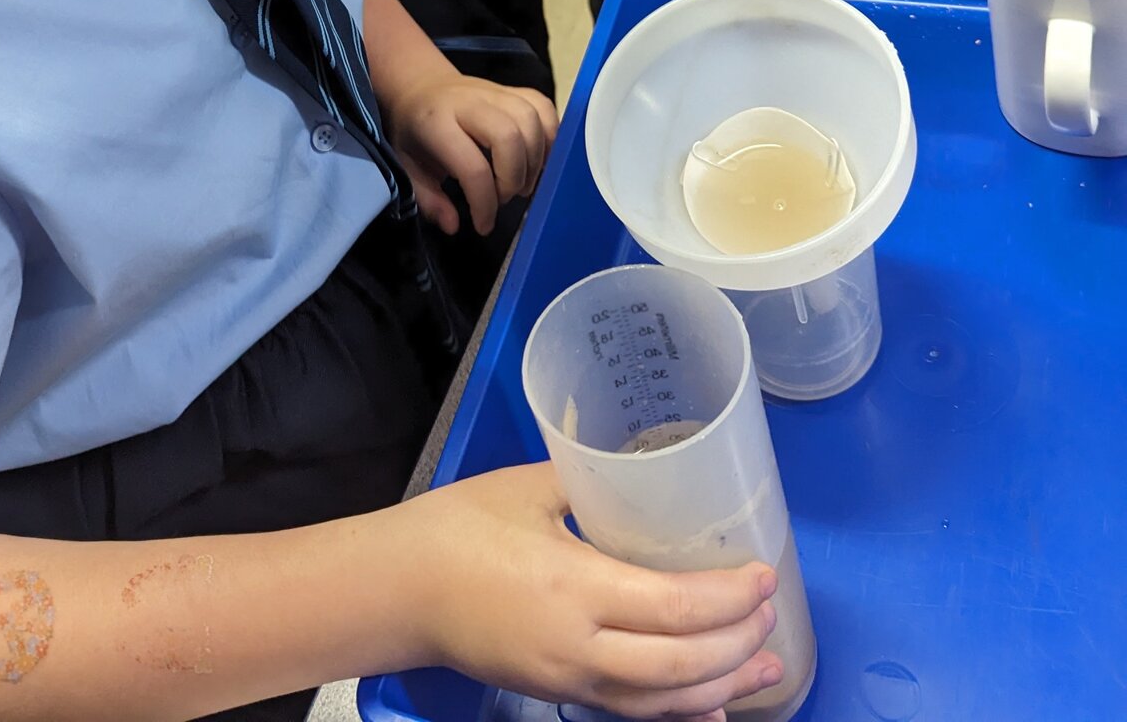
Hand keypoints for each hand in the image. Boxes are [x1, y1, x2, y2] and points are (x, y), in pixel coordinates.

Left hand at [387, 67, 557, 235]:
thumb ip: (429, 199)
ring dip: (535, 161)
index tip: (483, 225)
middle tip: (504, 198)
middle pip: (509, 137)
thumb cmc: (414, 132)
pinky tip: (538, 159)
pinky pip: (543, 106)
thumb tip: (454, 226)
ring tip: (521, 183)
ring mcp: (495, 91)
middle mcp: (469, 102)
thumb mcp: (407, 168)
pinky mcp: (513, 89)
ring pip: (531, 120)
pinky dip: (550, 136)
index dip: (485, 204)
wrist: (420, 86)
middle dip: (514, 179)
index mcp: (437, 123)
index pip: (473, 167)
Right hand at [401, 465, 782, 719]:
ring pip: (662, 701)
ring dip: (722, 688)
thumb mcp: (530, 488)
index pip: (673, 608)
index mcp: (574, 587)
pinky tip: (712, 710)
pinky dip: (680, 714)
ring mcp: (569, 680)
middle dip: (737, 644)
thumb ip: (592, 485)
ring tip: (767, 670)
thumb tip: (645, 474)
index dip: (729, 599)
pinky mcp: (558, 693)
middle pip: (680, 665)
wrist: (401, 588)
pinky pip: (631, 713)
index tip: (764, 577)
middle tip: (771, 616)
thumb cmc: (461, 527)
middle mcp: (579, 648)